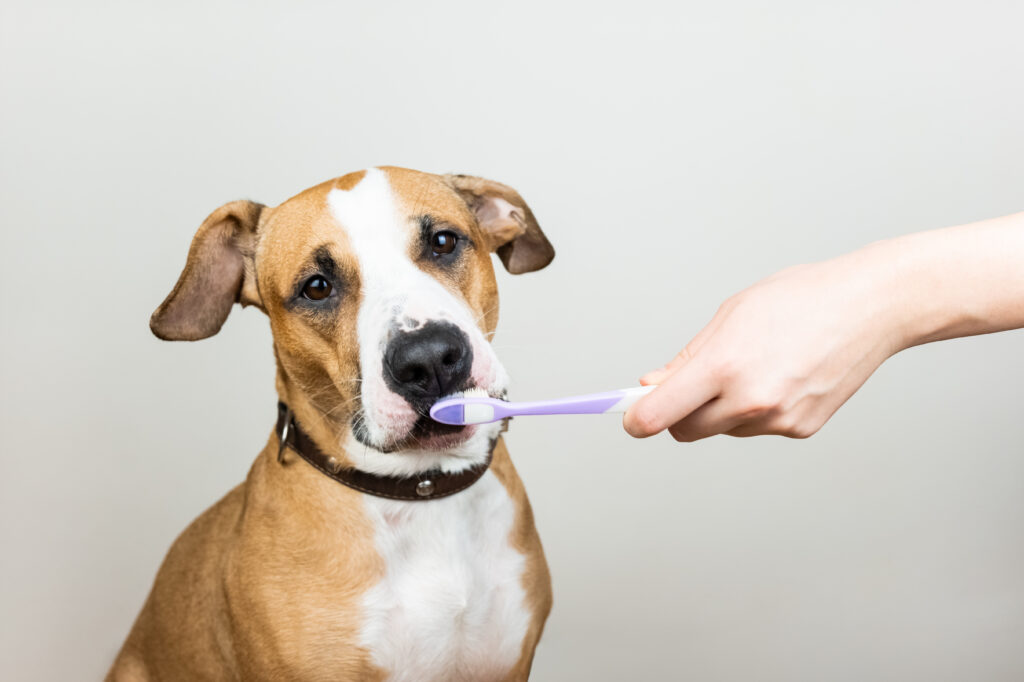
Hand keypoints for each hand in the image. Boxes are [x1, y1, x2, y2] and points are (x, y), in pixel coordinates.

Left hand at [623, 252, 904, 441]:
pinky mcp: (801, 429)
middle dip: (677, 414)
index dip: (636, 420)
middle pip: (685, 431)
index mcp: (725, 365)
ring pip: (722, 429)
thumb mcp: (731, 316)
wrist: (869, 307)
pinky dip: (756, 410)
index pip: (659, 414)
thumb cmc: (799, 300)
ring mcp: (778, 419)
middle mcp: (750, 399)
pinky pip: (756, 428)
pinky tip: (781, 376)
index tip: (630, 418)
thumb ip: (687, 359)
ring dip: (721, 410)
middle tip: (687, 387)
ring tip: (754, 366)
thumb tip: (651, 386)